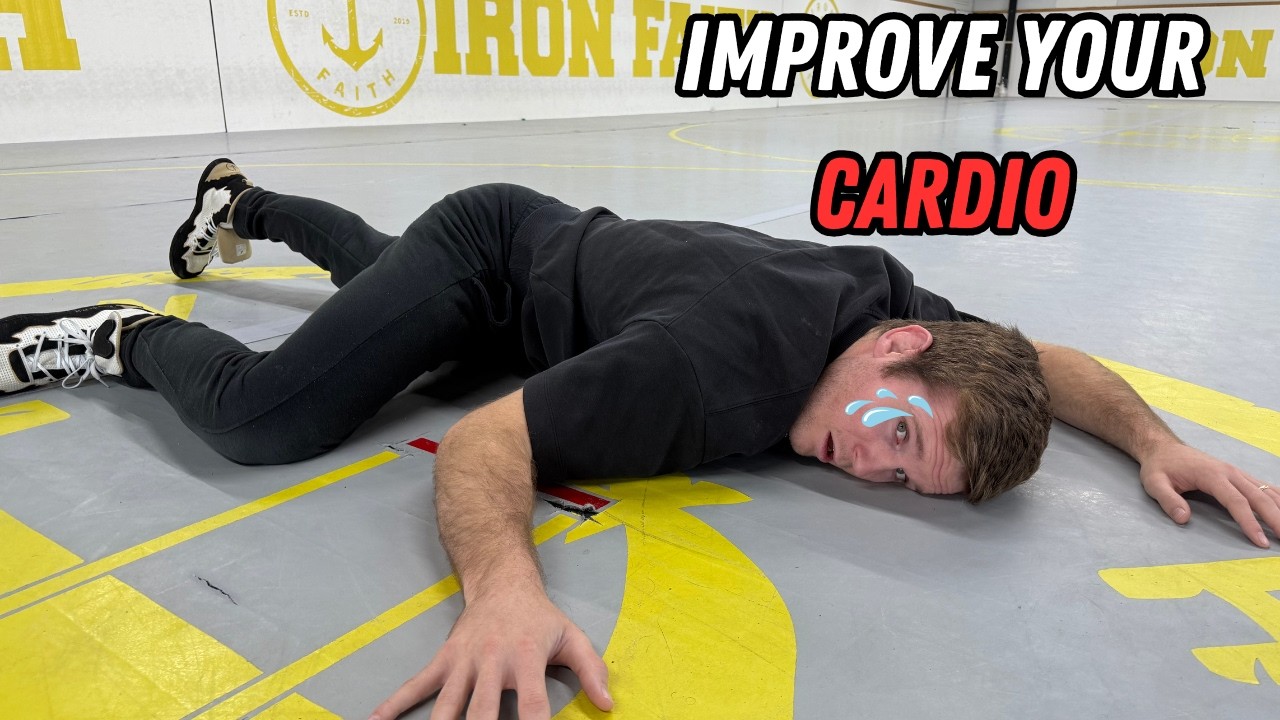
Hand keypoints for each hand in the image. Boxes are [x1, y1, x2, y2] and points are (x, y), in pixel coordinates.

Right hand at [369, 589, 612, 719]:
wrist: (502, 581)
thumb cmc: (539, 617)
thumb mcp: (572, 637)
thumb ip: (592, 670)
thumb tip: (608, 704)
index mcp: (526, 659)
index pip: (533, 707)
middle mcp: (492, 662)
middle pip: (482, 713)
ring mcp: (463, 662)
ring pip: (446, 707)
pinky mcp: (444, 660)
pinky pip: (415, 686)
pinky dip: (392, 706)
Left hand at [1139, 441, 1278, 547]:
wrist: (1164, 448)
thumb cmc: (1160, 466)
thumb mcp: (1154, 483)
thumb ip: (1168, 500)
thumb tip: (1183, 518)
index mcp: (1212, 475)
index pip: (1236, 501)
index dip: (1250, 522)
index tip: (1260, 541)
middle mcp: (1230, 472)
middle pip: (1259, 497)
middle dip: (1275, 519)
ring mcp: (1236, 472)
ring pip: (1266, 491)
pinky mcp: (1238, 475)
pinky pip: (1264, 486)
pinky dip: (1278, 498)